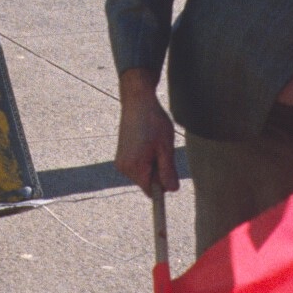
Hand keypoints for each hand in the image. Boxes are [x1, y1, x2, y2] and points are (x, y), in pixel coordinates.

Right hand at [115, 69, 180, 194]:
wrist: (137, 102)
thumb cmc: (153, 122)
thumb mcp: (165, 147)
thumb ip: (168, 171)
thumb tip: (171, 190)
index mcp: (134, 167)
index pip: (151, 191)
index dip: (163, 185)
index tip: (169, 172)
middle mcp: (124, 167)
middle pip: (147, 183)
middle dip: (158, 172)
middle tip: (162, 150)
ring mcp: (120, 162)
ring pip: (143, 174)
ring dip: (152, 164)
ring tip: (154, 144)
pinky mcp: (121, 156)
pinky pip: (137, 167)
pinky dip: (145, 160)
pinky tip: (147, 143)